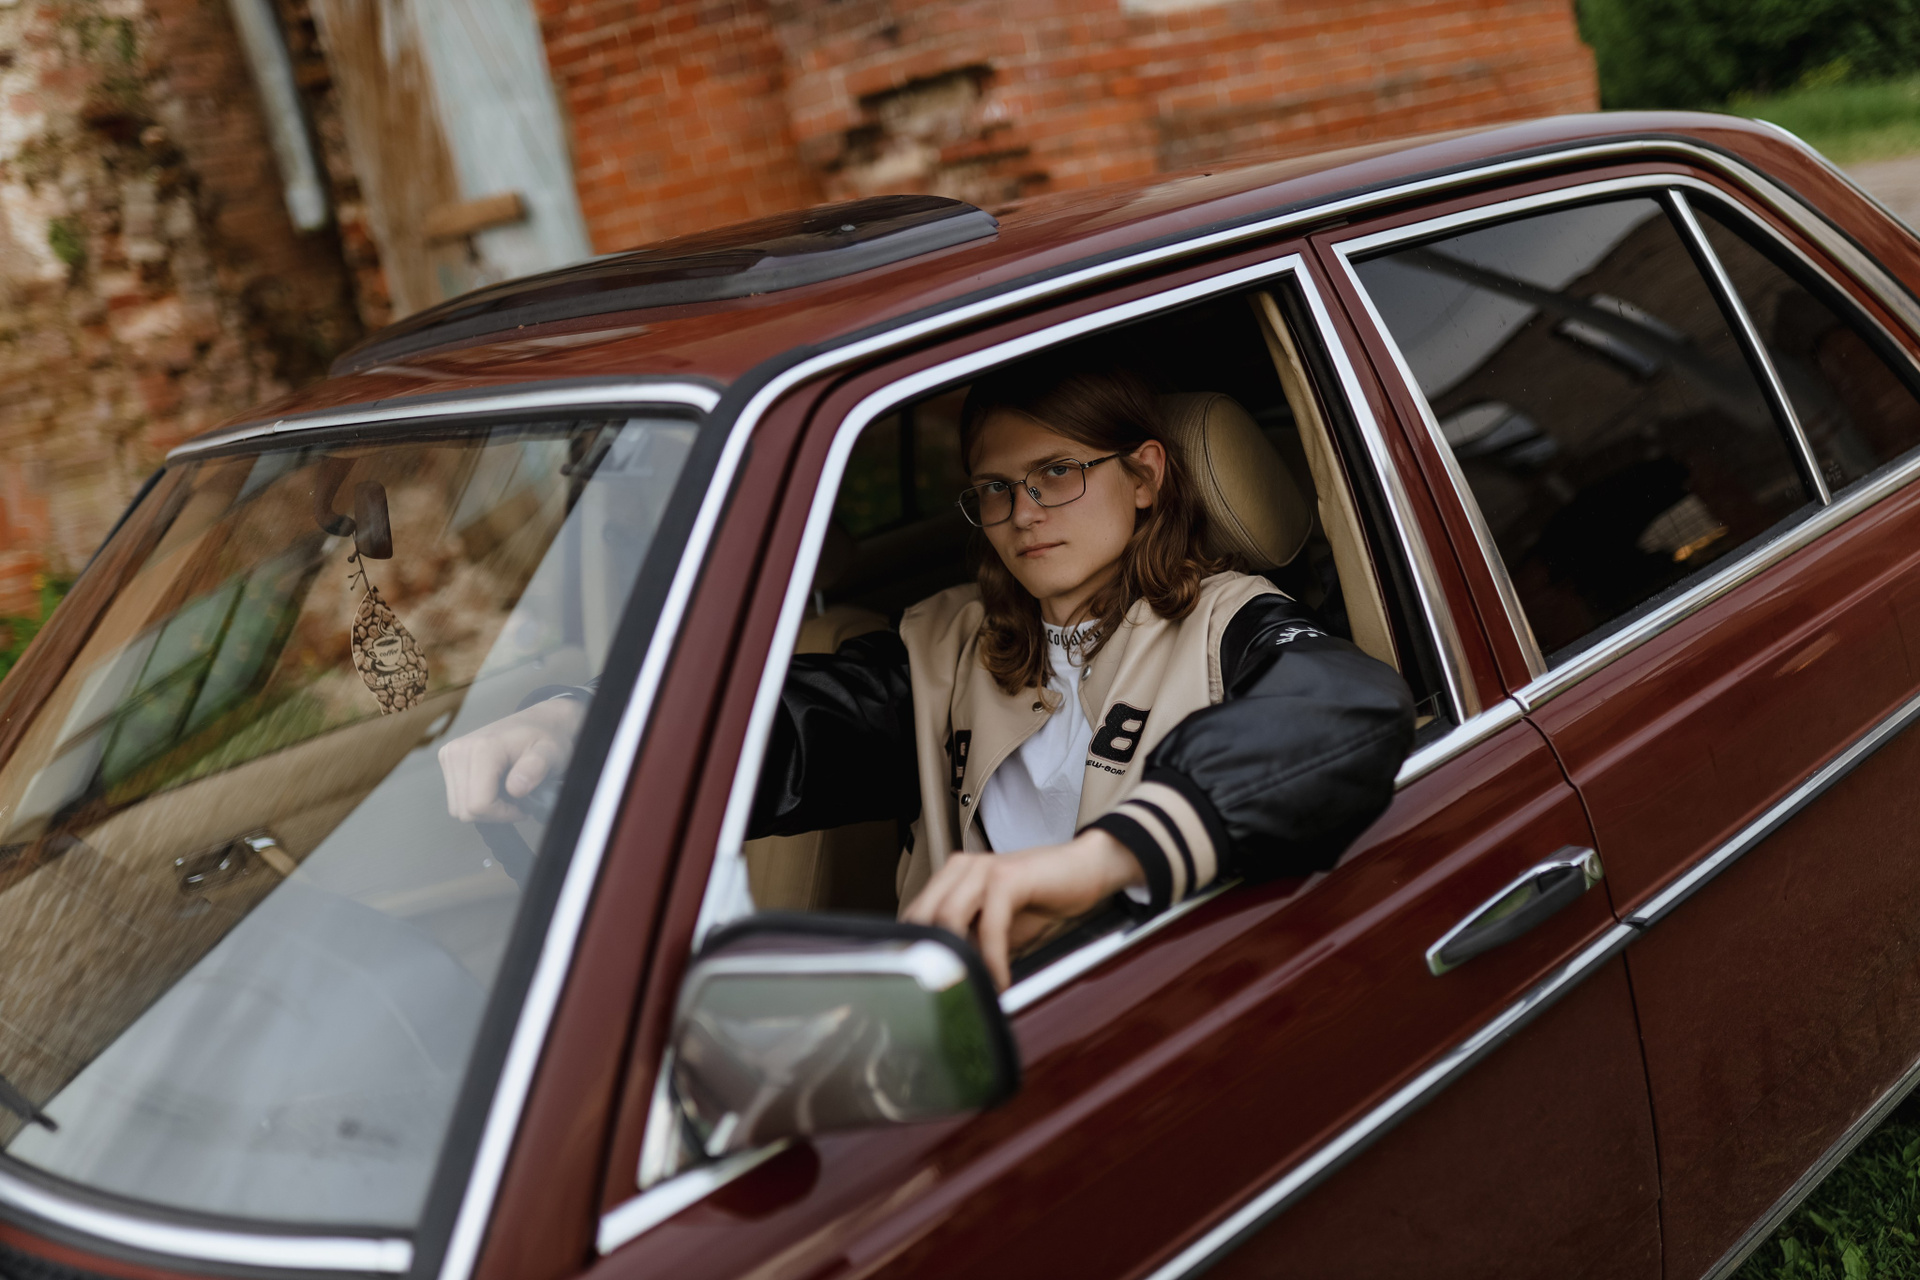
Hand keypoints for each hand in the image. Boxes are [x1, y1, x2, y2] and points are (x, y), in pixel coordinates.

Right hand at [437, 696, 586, 822]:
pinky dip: (475, 800)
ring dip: (484, 808)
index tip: (523, 807)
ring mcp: (449, 754)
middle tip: (517, 800)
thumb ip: (535, 769)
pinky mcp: (447, 759)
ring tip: (507, 792)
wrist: (536, 722)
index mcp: (482, 749)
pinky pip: (456, 798)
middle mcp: (458, 751)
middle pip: (465, 811)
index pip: (479, 805)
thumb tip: (515, 789)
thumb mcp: (550, 754)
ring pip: (457, 808)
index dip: (502, 815)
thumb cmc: (545, 739)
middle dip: (494, 813)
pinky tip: (494, 787)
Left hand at [901, 829, 1142, 989]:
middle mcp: (960, 869)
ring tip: (973, 993)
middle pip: (922, 918)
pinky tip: (1002, 982)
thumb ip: (969, 946)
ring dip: (960, 962)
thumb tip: (946, 982)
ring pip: (948, 919)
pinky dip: (993, 959)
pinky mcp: (1007, 877)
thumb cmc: (1040, 900)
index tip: (922, 989)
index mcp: (951, 877)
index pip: (914, 917)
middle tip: (943, 998)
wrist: (1086, 870)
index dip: (914, 953)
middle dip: (930, 959)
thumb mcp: (996, 929)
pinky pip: (990, 925)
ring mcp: (981, 869)